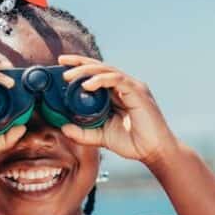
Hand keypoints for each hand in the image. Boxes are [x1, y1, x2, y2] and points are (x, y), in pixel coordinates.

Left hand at [57, 55, 178, 163]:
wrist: (154, 151)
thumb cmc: (132, 143)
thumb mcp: (101, 137)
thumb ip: (83, 133)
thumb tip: (63, 127)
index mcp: (116, 93)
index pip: (96, 74)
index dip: (79, 67)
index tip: (60, 66)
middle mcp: (124, 86)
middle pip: (99, 67)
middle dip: (79, 63)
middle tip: (61, 63)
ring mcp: (132, 87)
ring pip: (106, 70)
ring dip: (86, 71)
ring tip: (69, 76)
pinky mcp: (138, 92)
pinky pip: (117, 80)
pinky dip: (101, 80)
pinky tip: (87, 85)